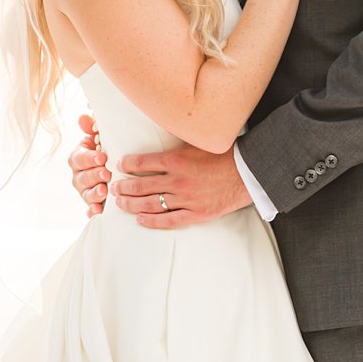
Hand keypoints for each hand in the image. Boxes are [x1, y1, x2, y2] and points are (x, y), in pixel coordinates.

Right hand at [70, 112, 109, 215]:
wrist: (117, 170)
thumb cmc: (108, 150)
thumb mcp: (101, 138)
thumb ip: (93, 128)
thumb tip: (84, 118)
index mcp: (78, 158)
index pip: (79, 158)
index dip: (89, 158)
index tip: (102, 157)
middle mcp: (78, 176)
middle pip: (82, 178)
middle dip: (94, 176)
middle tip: (107, 174)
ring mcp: (84, 192)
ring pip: (85, 194)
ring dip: (94, 194)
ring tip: (104, 191)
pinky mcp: (92, 205)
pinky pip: (89, 210)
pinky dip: (93, 211)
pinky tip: (99, 211)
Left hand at [112, 143, 250, 229]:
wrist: (249, 173)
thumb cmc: (225, 155)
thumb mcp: (198, 143)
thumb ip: (177, 145)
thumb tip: (159, 141)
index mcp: (176, 160)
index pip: (142, 162)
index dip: (127, 164)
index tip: (119, 165)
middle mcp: (177, 181)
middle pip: (140, 186)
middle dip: (123, 187)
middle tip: (113, 188)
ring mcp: (185, 199)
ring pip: (150, 204)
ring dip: (131, 204)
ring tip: (120, 203)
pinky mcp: (196, 214)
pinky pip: (168, 220)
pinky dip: (152, 221)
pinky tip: (140, 220)